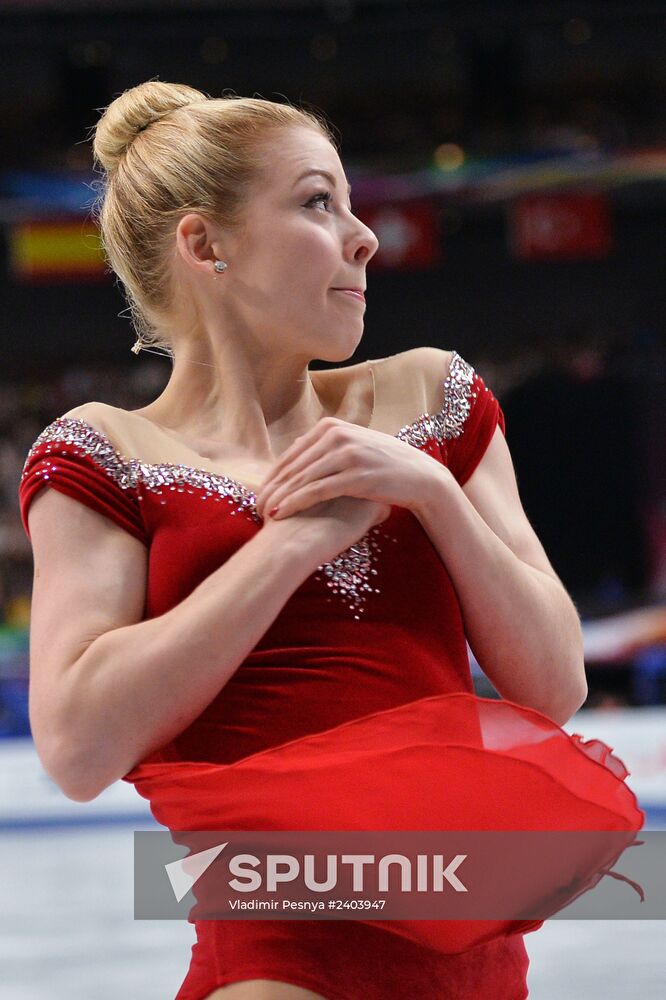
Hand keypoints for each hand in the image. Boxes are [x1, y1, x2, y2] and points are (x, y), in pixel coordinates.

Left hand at [254, 416, 438, 520]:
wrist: (421, 477)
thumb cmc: (384, 466)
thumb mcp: (353, 447)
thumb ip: (325, 447)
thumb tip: (298, 452)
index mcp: (332, 426)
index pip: (292, 453)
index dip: (272, 476)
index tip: (260, 495)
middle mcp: (337, 434)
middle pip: (292, 466)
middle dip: (271, 489)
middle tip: (254, 508)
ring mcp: (347, 454)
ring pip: (301, 478)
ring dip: (278, 498)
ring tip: (263, 514)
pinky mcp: (355, 475)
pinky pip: (316, 490)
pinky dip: (294, 503)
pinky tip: (281, 514)